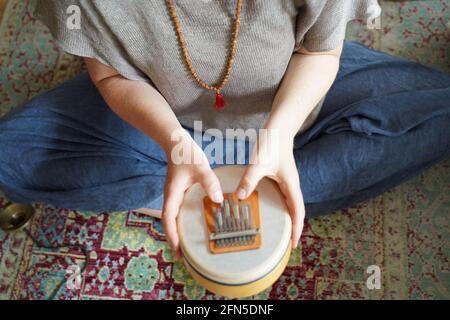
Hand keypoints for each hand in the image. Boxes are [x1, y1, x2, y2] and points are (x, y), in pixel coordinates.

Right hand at [162, 133, 222, 258]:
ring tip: (186, 246)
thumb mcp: (201, 167)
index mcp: (173, 193)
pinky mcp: (180, 192)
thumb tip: (218, 200)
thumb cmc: (186, 153)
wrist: (177, 143)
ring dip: (178, 231)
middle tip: (182, 256)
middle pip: (169, 222)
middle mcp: (172, 196)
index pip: (168, 218)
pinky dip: (183, 221)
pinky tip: (192, 225)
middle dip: (174, 239)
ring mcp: (175, 195)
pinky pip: (180, 211)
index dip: (171, 234)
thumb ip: (209, 183)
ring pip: (174, 218)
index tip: (177, 249)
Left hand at [235, 132, 304, 247]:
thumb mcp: (259, 162)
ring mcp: (287, 182)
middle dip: (294, 228)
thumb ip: (249, 179)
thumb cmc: (271, 144)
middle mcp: (291, 185)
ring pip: (291, 205)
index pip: (298, 212)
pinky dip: (281, 208)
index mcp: (291, 185)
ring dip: (288, 219)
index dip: (297, 229)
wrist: (278, 129)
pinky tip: (271, 212)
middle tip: (287, 245)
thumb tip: (240, 197)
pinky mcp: (281, 178)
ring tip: (280, 233)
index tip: (293, 244)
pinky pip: (283, 198)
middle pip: (297, 212)